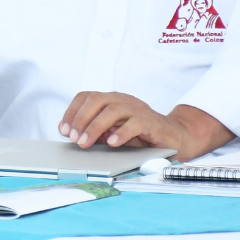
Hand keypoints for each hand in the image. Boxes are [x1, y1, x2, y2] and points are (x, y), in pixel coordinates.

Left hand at [59, 91, 234, 161]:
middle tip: (73, 138)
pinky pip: (135, 123)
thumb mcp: (115, 132)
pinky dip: (121, 132)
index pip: (86, 97)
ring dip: (95, 127)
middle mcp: (124, 100)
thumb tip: (77, 136)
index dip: (72, 112)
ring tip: (85, 143)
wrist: (176, 137)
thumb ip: (98, 131)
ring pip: (112, 110)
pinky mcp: (152, 122)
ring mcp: (138, 109)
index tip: (63, 129)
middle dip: (80, 119)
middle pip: (96, 100)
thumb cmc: (142, 134)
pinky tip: (112, 143)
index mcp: (112, 99)